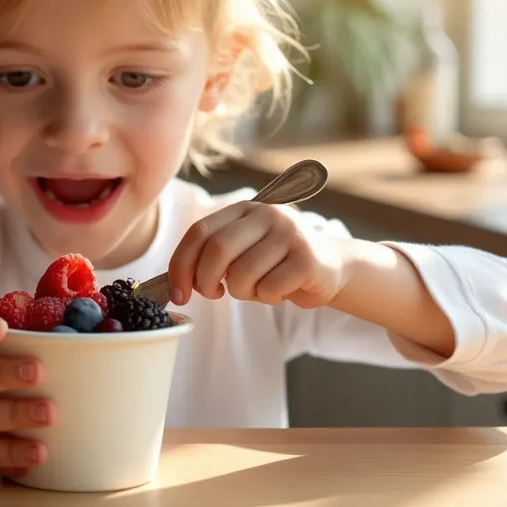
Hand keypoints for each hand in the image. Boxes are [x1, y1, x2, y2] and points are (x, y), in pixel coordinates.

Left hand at [168, 201, 350, 307]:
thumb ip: (212, 257)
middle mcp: (267, 214)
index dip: (181, 264)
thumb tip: (173, 285)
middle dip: (206, 281)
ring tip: (260, 288)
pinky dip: (269, 298)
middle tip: (213, 294)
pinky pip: (270, 289)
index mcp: (244, 209)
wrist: (333, 266)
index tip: (177, 293)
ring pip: (243, 275)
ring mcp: (290, 233)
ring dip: (243, 293)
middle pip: (217, 250)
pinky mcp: (308, 258)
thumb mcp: (242, 252)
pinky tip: (283, 289)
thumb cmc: (276, 264)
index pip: (199, 232)